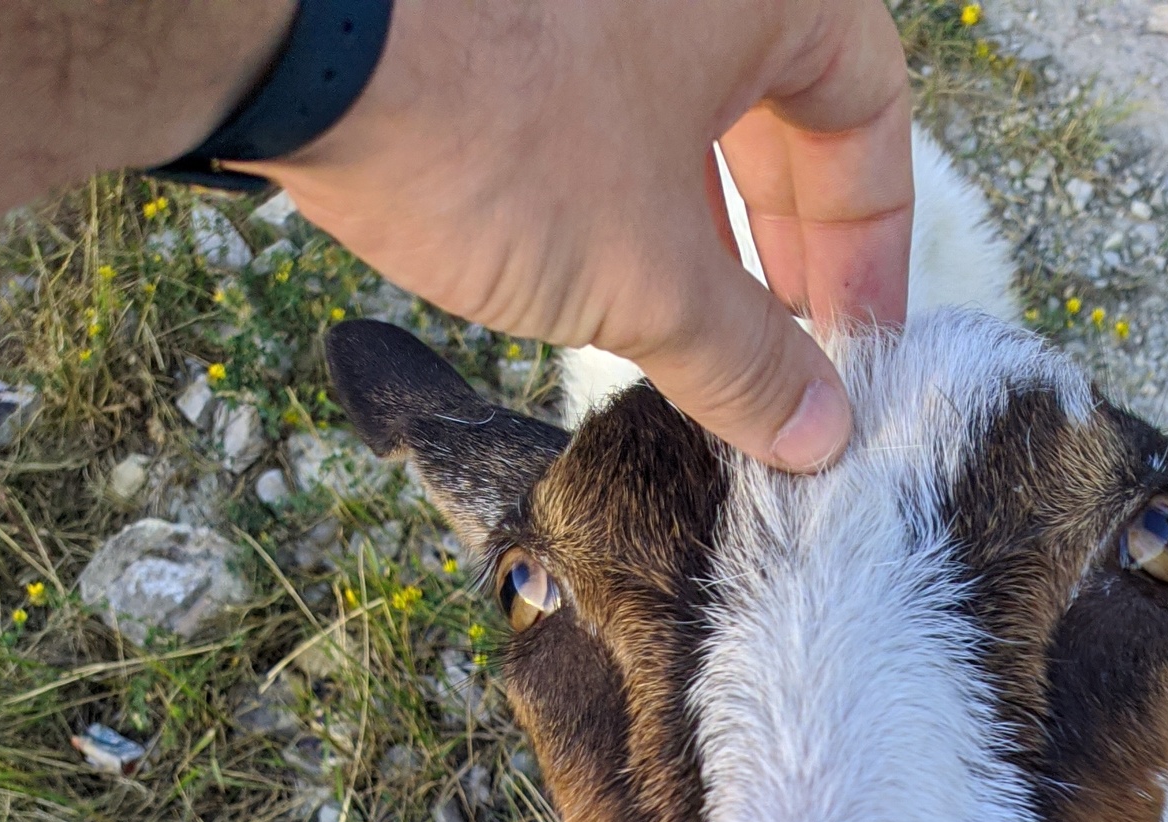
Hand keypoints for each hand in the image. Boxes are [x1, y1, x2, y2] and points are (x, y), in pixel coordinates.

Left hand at [263, 0, 912, 466]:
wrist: (295, 32)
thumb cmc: (493, 120)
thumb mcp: (650, 277)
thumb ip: (750, 363)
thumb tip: (818, 432)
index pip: (871, 112)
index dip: (870, 248)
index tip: (854, 346)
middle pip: (780, 105)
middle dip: (783, 245)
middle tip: (782, 360)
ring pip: (687, 100)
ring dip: (704, 225)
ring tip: (697, 338)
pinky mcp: (516, 9)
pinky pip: (605, 88)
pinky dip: (627, 177)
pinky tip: (609, 271)